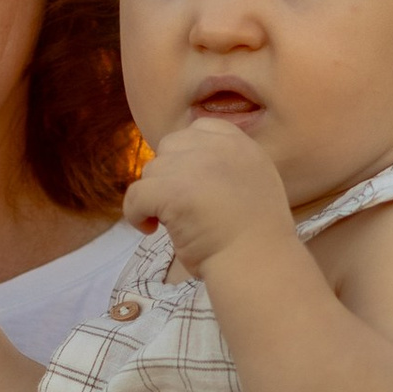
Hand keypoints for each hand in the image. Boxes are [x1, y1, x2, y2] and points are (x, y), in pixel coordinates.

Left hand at [123, 120, 295, 274]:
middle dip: (169, 173)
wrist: (256, 263)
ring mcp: (194, 166)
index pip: (200, 128)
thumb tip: (189, 167)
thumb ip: (227, 166)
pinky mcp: (172, 190)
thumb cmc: (256, 238)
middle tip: (178, 204)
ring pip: (152, 171)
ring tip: (170, 222)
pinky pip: (136, 194)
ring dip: (155, 195)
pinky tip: (150, 229)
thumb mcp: (254, 185)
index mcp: (241, 145)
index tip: (189, 182)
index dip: (186, 155)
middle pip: (170, 146)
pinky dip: (136, 214)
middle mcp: (218, 147)